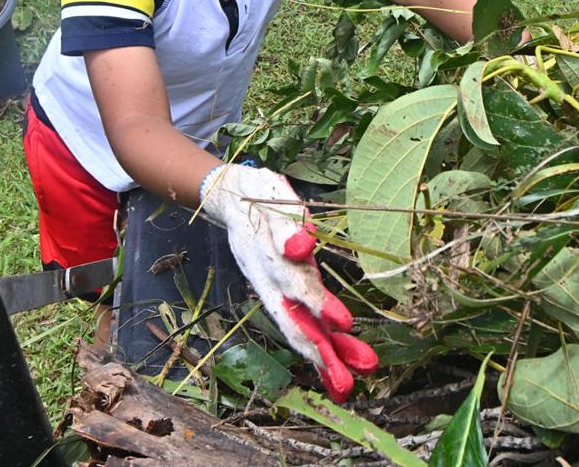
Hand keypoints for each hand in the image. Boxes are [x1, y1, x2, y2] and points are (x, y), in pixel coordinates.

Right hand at [198, 163, 378, 401]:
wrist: (232, 196)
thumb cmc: (258, 193)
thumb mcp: (271, 197)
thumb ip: (286, 225)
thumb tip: (300, 247)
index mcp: (269, 257)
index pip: (298, 284)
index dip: (319, 305)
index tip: (345, 323)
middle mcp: (272, 280)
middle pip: (296, 321)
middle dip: (322, 353)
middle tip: (346, 385)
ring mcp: (276, 287)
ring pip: (297, 327)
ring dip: (322, 356)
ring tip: (344, 385)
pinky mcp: (282, 288)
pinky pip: (297, 320)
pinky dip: (313, 342)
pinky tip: (332, 362)